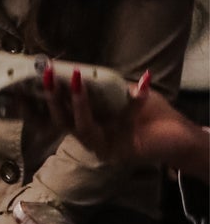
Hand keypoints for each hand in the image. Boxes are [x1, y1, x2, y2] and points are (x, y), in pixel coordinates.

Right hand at [45, 66, 208, 180]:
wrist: (181, 137)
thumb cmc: (154, 115)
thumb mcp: (127, 93)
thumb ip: (108, 86)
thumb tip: (85, 70)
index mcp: (91, 123)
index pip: (63, 111)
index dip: (50, 95)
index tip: (41, 73)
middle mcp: (92, 137)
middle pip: (63, 121)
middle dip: (53, 98)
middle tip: (47, 75)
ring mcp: (103, 147)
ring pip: (81, 128)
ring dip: (78, 103)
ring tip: (76, 80)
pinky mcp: (118, 153)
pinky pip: (114, 130)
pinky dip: (131, 105)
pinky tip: (143, 86)